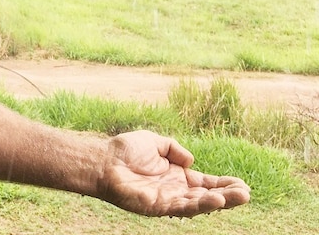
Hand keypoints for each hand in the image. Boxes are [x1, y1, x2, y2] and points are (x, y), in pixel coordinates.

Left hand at [99, 130, 250, 216]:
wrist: (102, 160)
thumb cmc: (124, 150)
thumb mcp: (155, 141)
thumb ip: (174, 149)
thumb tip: (191, 161)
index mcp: (177, 175)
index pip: (206, 182)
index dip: (224, 184)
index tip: (243, 184)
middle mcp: (175, 190)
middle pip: (207, 196)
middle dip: (228, 196)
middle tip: (247, 194)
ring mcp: (167, 200)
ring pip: (199, 205)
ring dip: (219, 202)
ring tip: (239, 198)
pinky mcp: (158, 207)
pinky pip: (182, 208)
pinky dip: (200, 205)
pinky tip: (215, 200)